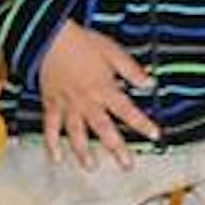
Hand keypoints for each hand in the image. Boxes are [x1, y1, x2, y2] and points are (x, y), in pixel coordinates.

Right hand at [36, 23, 160, 165]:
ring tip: (91, 167)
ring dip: (83, 152)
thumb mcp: (112, 51)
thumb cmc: (82, 42)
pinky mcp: (51, 104)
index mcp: (104, 89)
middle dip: (116, 148)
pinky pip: (50, 127)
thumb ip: (131, 70)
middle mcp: (87, 101)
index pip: (127, 110)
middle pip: (103, 129)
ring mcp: (68, 105)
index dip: (142, 123)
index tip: (155, 135)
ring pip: (76, 133)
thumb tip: (150, 83)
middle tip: (126, 165)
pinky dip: (51, 144)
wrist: (50, 38)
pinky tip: (56, 158)